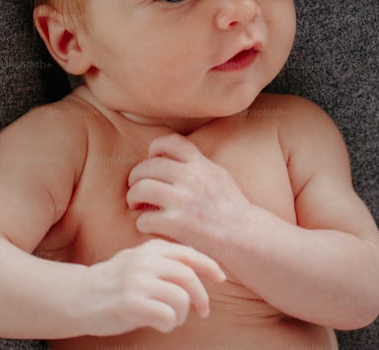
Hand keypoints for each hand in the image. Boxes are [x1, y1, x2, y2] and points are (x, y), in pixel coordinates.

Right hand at [80, 238, 225, 334]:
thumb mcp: (136, 260)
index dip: (209, 265)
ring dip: (182, 314)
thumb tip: (196, 268)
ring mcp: (138, 282)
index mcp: (149, 250)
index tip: (220, 277)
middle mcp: (145, 262)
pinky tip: (160, 324)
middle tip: (203, 310)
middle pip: (189, 277)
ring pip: (182, 298)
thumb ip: (161, 259)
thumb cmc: (111, 282)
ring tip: (171, 318)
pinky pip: (168, 315)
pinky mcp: (132, 304)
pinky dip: (170, 323)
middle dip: (201, 297)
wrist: (77, 297)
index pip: (188, 253)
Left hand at [127, 134, 252, 249]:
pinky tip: (150, 226)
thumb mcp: (219, 176)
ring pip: (140, 189)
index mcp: (200, 164)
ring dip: (133, 198)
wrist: (245, 237)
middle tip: (137, 190)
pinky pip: (144, 219)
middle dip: (136, 178)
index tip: (152, 162)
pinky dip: (142, 224)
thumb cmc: (231, 209)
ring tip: (137, 206)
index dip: (154, 149)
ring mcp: (183, 201)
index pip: (169, 142)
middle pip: (147, 167)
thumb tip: (170, 157)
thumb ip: (197, 165)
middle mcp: (190, 178)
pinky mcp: (177, 224)